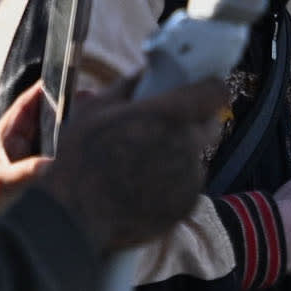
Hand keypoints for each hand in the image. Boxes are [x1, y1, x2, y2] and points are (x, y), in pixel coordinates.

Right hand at [40, 78, 230, 250]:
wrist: (75, 218)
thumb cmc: (80, 161)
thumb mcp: (96, 109)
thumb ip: (131, 85)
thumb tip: (148, 72)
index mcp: (168, 116)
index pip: (216, 91)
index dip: (207, 88)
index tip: (198, 90)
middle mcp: (187, 145)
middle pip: (210, 124)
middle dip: (192, 121)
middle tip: (163, 126)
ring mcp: (189, 178)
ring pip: (197, 155)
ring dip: (179, 153)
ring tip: (141, 162)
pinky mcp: (188, 203)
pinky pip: (188, 183)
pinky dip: (173, 181)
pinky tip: (142, 184)